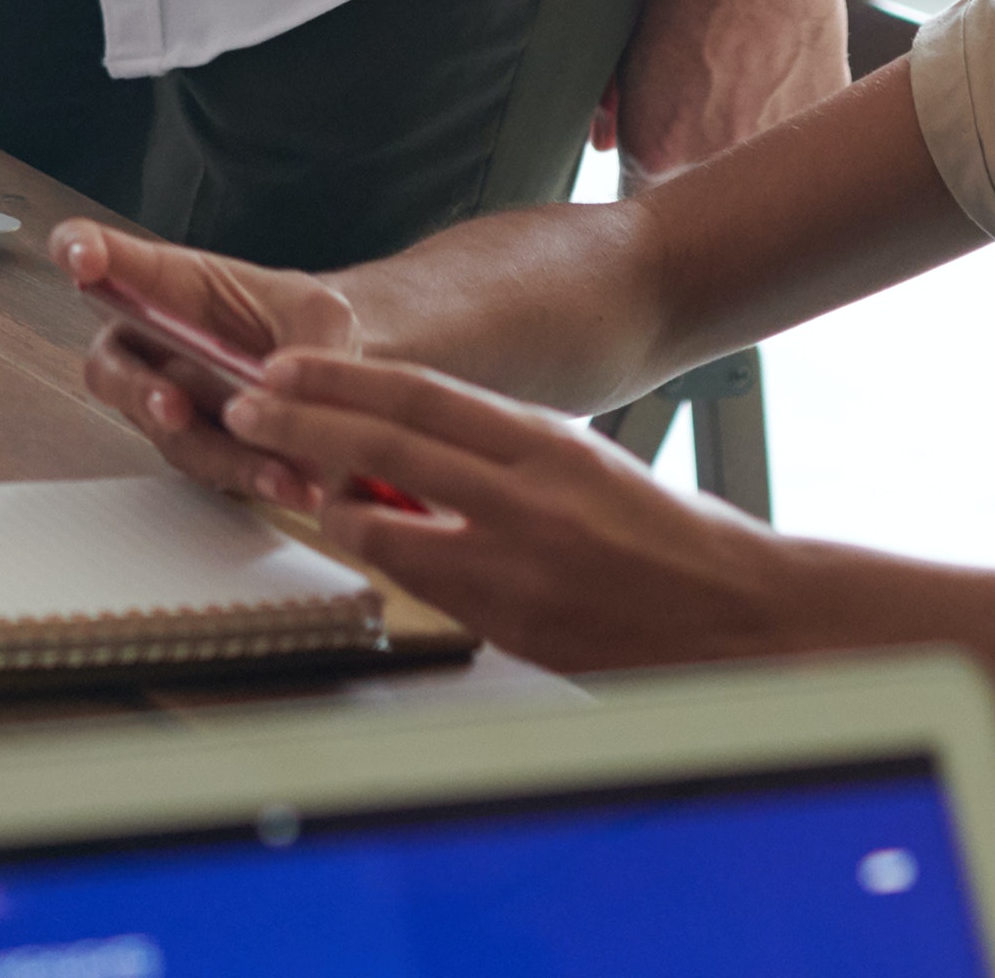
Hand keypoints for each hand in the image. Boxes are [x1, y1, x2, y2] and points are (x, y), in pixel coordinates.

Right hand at [56, 220, 359, 506]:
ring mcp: (168, 402)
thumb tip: (278, 387)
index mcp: (169, 283)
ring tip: (275, 471)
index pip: (106, 255)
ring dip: (215, 451)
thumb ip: (305, 340)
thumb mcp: (320, 311)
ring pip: (166, 433)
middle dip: (138, 391)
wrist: (331, 379)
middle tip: (173, 407)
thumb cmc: (305, 323)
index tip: (83, 261)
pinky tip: (291, 484)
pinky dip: (249, 477)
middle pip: (111, 369)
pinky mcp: (199, 449)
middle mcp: (152, 344)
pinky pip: (208, 468)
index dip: (79, 251)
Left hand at [209, 352, 812, 675]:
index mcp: (549, 443)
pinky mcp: (516, 628)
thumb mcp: (585, 462)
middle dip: (304, 424)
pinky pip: (426, 588)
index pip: (420, 394)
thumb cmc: (671, 538)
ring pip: (388, 526)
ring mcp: (520, 570)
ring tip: (293, 482)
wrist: (747, 615)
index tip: (285, 366)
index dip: (341, 377)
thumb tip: (410, 436)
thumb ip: (501, 448)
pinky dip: (385, 561)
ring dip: (330, 503)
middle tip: (247, 408)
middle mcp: (530, 499)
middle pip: (387, 447)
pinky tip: (356, 542)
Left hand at [604, 0, 869, 177]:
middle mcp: (720, 164)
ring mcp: (779, 148)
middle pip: (703, 193)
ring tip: (744, 83)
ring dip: (748, 141)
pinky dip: (792, 117)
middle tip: (704, 111)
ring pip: (756, 168)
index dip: (652, 179)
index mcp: (659, 152)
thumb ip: (617, 107)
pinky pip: (801, 139)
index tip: (659, 159)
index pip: (644, 202)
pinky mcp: (825, 123)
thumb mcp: (629, 46)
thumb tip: (603, 140)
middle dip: (698, 164)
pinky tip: (779, 73)